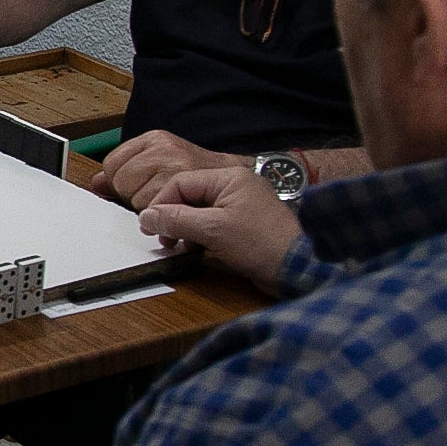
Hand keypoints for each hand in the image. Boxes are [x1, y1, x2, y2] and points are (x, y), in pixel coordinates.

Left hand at [92, 129, 244, 210]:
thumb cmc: (198, 174)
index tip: (137, 188)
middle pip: (120, 181)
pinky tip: (173, 209)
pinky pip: (152, 208)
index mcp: (153, 139)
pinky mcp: (183, 183)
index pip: (112, 165)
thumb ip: (125, 172)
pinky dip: (160, 215)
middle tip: (155, 196)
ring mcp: (174, 165)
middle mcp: (163, 149)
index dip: (121, 183)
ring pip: (135, 198)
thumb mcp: (159, 164)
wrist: (234, 180)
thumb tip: (96, 183)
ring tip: (167, 202)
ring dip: (147, 208)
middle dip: (132, 195)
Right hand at [142, 166, 303, 293]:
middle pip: (189, 196)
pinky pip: (212, 224)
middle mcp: (235, 187)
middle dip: (172, 218)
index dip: (161, 204)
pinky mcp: (244, 225)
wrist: (299, 268)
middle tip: (162, 240)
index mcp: (230, 177)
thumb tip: (146, 217)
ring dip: (183, 229)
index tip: (148, 226)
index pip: (182, 182)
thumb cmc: (262, 243)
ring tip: (176, 247)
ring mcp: (241, 206)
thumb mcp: (213, 230)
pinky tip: (194, 250)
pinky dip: (198, 236)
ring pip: (199, 212)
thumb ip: (177, 220)